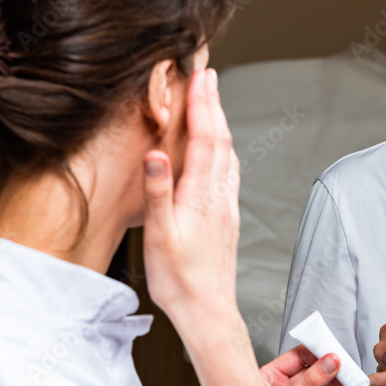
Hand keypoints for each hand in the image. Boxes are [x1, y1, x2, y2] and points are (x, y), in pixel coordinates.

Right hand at [142, 68, 262, 385]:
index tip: (200, 75)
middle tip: (208, 74)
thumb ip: (159, 193)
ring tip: (212, 101)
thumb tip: (157, 154)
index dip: (203, 104)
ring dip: (220, 123)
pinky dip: (222, 148)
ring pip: (227, 154)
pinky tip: (219, 151)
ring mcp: (226, 206)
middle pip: (221, 139)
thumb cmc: (180, 279)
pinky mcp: (226, 217)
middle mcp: (219, 196)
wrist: (208, 312)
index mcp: (202, 195)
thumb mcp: (160, 237)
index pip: (206, 138)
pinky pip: (228, 172)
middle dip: (214, 104)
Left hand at [261, 346, 345, 385]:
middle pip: (311, 370)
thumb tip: (330, 361)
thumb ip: (310, 381)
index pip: (299, 355)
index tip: (337, 357)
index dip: (319, 353)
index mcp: (270, 375)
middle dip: (330, 374)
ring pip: (316, 385)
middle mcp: (279, 384)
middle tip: (345, 380)